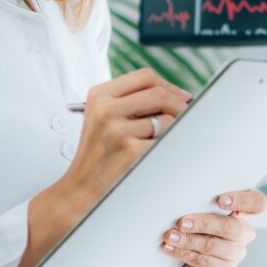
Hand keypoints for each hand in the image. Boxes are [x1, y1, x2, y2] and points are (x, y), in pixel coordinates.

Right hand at [5, 69, 190, 266]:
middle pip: (159, 92)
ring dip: (175, 129)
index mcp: (99, 95)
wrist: (80, 190)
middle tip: (187, 118)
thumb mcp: (105, 119)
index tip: (180, 98)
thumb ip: (134, 102)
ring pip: (167, 117)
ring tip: (165, 141)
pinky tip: (160, 154)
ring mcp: (117, 128)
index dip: (168, 85)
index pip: (145, 76)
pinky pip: (166, 140)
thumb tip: (183, 96)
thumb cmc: (99, 155)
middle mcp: (105, 108)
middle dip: (180, 105)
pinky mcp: (130, 149)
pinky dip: (170, 146)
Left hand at [162, 190, 265, 266]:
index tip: (220, 200)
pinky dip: (184, 253)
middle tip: (182, 222)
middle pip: (232, 227)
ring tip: (171, 236)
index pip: (256, 203)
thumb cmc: (189, 229)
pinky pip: (205, 261)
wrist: (176, 260)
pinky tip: (171, 249)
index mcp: (242, 212)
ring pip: (215, 245)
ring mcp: (236, 253)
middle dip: (204, 223)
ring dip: (188, 240)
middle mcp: (243, 233)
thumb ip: (199, 203)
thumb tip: (184, 199)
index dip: (242, 201)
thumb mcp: (195, 210)